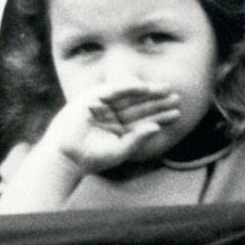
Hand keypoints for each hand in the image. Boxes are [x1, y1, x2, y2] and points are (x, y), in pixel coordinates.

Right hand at [41, 81, 183, 174]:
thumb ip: (138, 139)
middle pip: (139, 107)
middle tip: (177, 97)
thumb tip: (157, 129)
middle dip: (157, 102)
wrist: (66, 156)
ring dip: (147, 92)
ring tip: (166, 89)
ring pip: (129, 97)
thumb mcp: (120, 150)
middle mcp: (112, 116)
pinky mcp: (90, 98)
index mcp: (120, 130)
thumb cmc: (92, 158)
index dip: (160, 117)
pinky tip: (144, 87)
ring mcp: (102, 106)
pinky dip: (127, 87)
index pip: (143, 121)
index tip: (177, 113)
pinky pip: (112, 90)